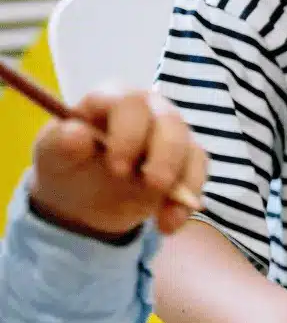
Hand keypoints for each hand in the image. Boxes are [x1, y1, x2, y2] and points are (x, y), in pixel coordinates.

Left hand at [30, 88, 205, 239]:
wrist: (84, 196)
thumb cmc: (68, 166)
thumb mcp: (53, 156)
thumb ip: (61, 143)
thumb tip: (76, 133)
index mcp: (112, 99)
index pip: (129, 104)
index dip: (128, 133)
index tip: (117, 167)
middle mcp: (148, 110)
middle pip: (170, 122)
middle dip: (164, 157)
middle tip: (152, 186)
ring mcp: (172, 135)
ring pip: (191, 149)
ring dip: (182, 183)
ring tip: (162, 218)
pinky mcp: (187, 161)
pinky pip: (198, 176)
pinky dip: (187, 203)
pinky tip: (168, 223)